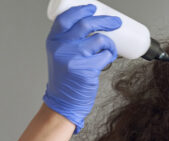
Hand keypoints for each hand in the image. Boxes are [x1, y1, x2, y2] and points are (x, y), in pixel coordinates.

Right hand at [43, 4, 120, 133]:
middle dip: (104, 20)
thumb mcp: (59, 55)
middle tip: (115, 22)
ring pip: (99, 40)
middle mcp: (61, 47)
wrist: (62, 102)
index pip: (66, 18)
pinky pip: (105, 56)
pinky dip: (110, 55)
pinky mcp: (85, 70)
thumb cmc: (64, 78)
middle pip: (86, 24)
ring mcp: (73, 58)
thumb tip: (92, 25)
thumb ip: (68, 41)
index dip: (81, 10)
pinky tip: (108, 59)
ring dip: (109, 43)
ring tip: (109, 49)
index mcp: (53, 41)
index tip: (92, 8)